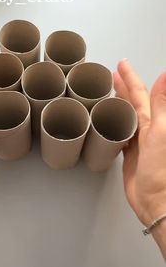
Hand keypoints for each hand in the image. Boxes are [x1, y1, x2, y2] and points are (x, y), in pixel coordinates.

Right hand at [114, 59, 165, 227]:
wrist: (157, 201)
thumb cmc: (162, 170)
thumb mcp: (162, 131)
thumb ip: (162, 104)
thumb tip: (165, 75)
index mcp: (155, 121)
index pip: (141, 93)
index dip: (131, 78)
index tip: (122, 65)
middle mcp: (148, 129)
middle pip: (132, 102)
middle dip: (123, 87)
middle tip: (112, 74)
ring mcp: (139, 142)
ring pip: (125, 117)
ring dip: (117, 104)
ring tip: (107, 94)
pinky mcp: (130, 155)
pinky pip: (120, 134)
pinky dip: (113, 126)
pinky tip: (107, 123)